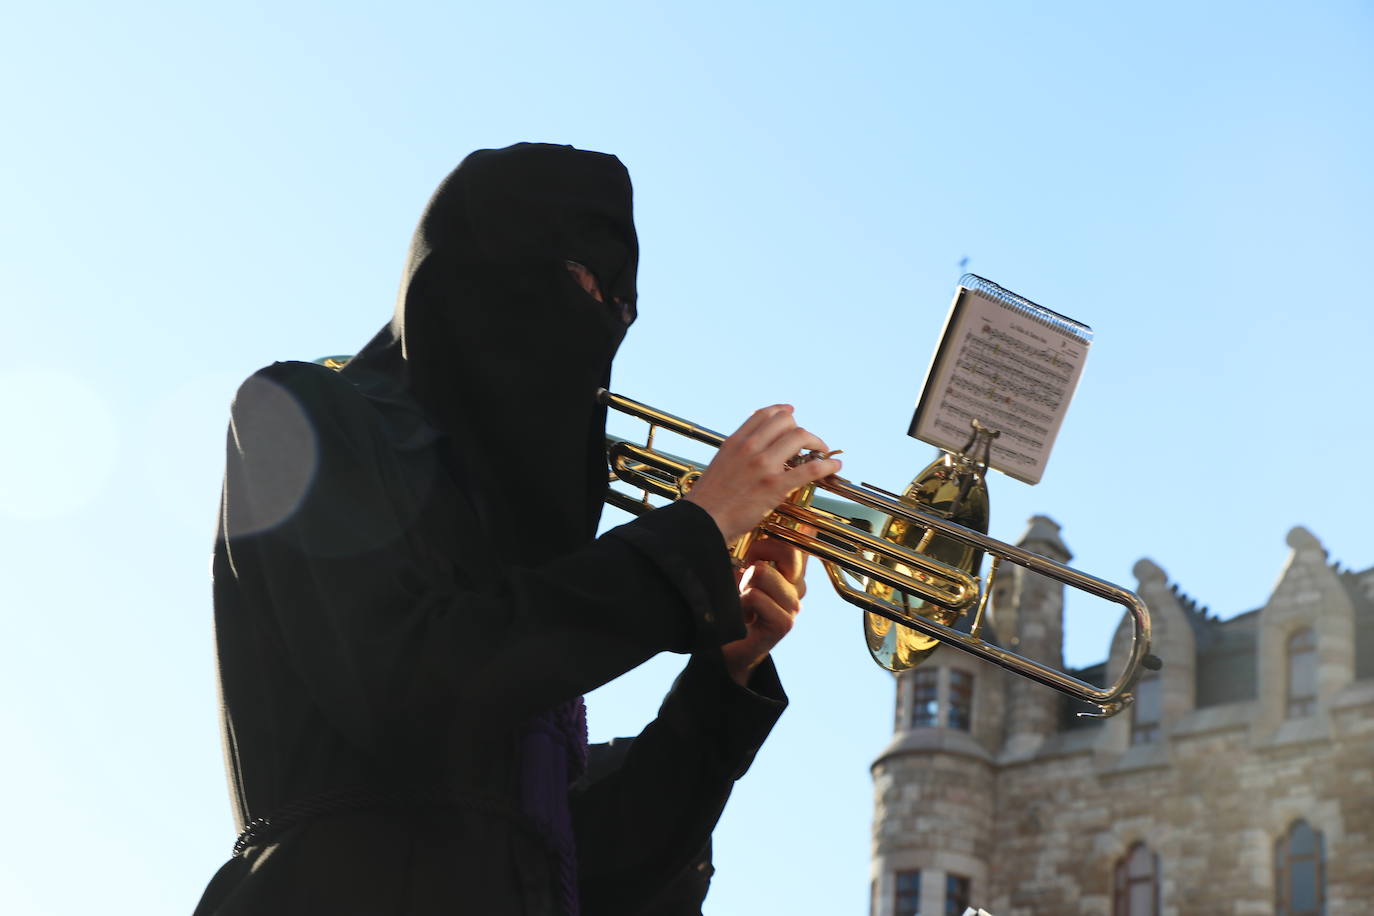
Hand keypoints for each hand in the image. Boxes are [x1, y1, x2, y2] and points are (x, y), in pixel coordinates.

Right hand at [684, 405, 840, 545]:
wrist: (703, 521)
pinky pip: (810, 468)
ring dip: (817, 442)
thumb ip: (737, 452)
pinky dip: (826, 465)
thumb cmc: (709, 499)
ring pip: (800, 437)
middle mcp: (750, 448)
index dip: (783, 411)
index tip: (791, 413)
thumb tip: (753, 446)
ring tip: (822, 451)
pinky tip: (834, 466)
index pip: (765, 414)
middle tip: (809, 441)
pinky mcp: (775, 486)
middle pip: (786, 421)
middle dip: (801, 429)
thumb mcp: (720, 464)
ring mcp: (764, 465)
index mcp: (736, 441)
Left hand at [720, 536, 807, 685]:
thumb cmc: (732, 603)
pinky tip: (741, 613)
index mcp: (793, 570)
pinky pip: (756, 596)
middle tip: (745, 569)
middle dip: (757, 552)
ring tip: (740, 596)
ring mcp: (793, 605)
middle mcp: (798, 586)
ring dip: (743, 583)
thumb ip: (764, 544)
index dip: (774, 537)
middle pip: (787, 550)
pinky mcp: (784, 623)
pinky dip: (740, 601)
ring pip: (763, 572)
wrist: (726, 647)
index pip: (799, 540)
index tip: (755, 549)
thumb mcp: (744, 566)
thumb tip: (794, 521)